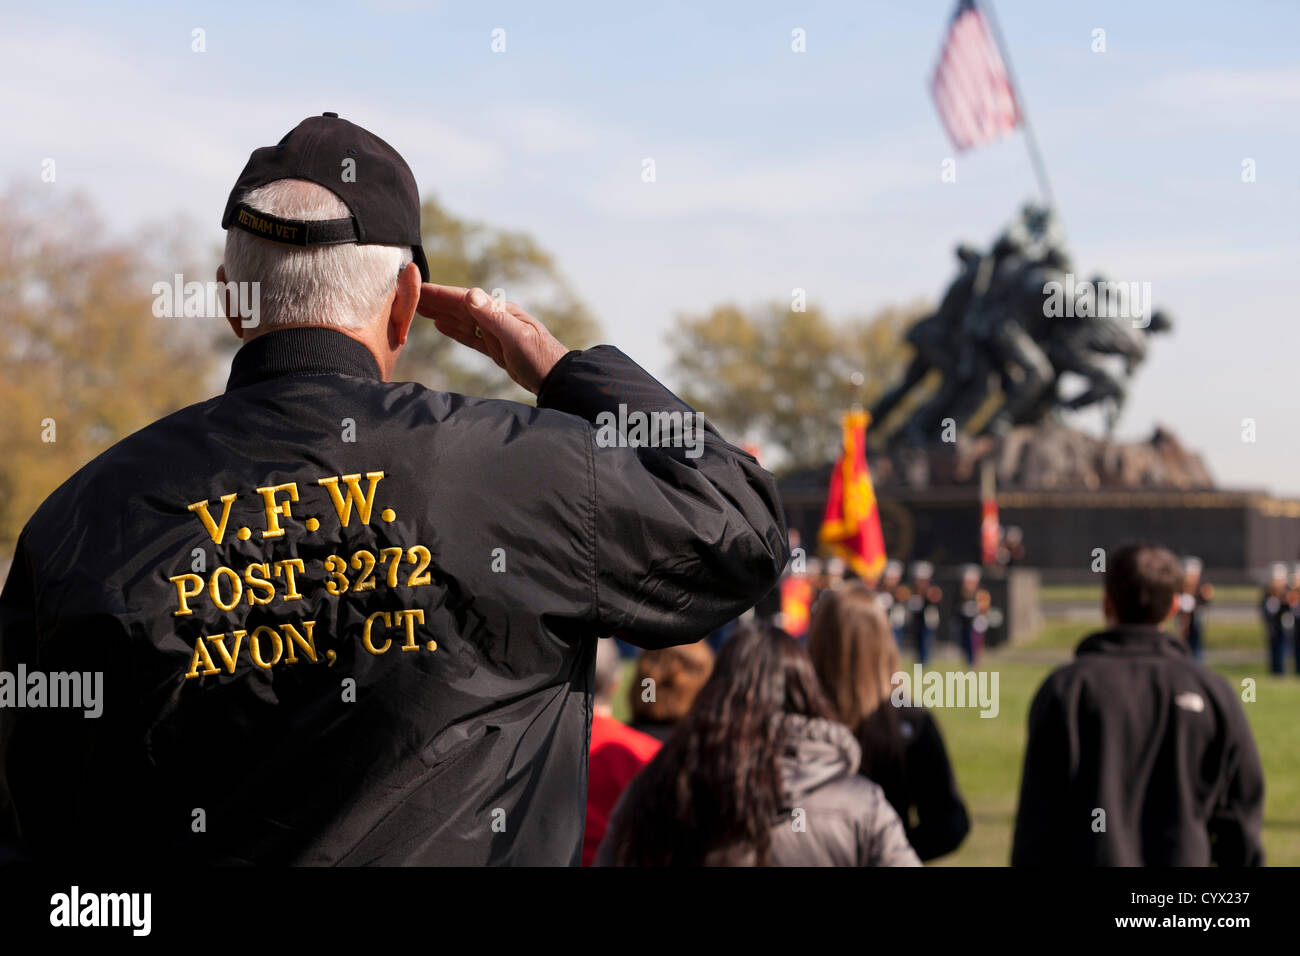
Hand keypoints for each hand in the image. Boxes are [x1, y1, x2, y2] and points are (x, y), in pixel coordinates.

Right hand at [417, 284, 569, 394]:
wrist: (556, 379)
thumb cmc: (540, 357)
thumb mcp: (516, 336)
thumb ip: (493, 316)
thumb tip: (470, 293)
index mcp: (499, 311)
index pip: (463, 298)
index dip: (439, 293)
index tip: (417, 286)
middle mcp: (495, 318)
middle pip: (458, 306)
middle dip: (434, 300)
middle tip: (407, 294)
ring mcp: (494, 332)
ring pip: (461, 320)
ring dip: (439, 312)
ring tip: (418, 307)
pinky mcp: (495, 348)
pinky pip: (469, 336)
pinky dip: (454, 330)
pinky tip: (440, 325)